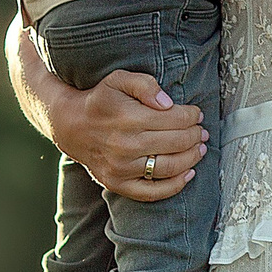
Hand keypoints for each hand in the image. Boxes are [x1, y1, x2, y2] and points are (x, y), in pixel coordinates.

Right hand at [6, 16, 205, 198]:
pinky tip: (189, 173)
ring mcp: (121, 168)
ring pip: (169, 167)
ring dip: (192, 158)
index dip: (192, 116)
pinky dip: (175, 185)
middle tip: (201, 132)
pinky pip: (152, 192)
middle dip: (195, 136)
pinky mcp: (118, 184)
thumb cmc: (101, 100)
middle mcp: (125, 145)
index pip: (175, 119)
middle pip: (176, 142)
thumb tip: (168, 103)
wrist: (71, 126)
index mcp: (128, 118)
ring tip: (200, 149)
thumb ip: (145, 85)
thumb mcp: (119, 79)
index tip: (196, 114)